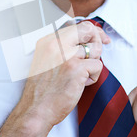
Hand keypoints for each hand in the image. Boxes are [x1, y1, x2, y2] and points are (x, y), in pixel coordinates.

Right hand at [0, 21, 109, 136]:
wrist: (36, 110)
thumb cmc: (42, 90)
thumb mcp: (47, 60)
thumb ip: (63, 47)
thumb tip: (86, 39)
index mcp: (48, 41)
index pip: (78, 26)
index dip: (93, 31)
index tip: (100, 38)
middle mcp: (56, 44)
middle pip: (88, 30)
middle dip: (97, 42)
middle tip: (95, 55)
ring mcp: (66, 55)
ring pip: (95, 50)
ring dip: (92, 64)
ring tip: (80, 76)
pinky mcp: (76, 68)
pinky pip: (98, 66)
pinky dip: (93, 77)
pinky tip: (80, 85)